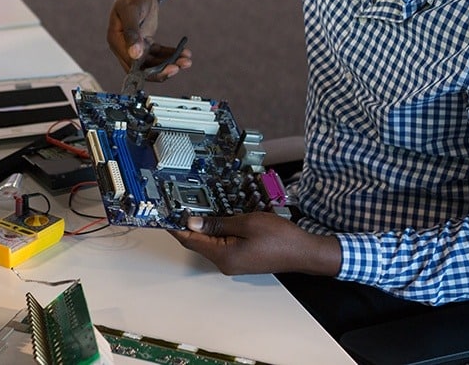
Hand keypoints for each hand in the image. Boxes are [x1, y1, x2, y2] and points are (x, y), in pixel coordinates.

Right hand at [107, 0, 191, 79]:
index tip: (171, 68)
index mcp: (116, 40)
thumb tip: (135, 55)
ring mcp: (135, 46)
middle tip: (180, 66)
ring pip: (152, 63)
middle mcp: (123, 46)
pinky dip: (171, 55)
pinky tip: (185, 53)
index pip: (131, 64)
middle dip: (162, 70)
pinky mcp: (146, 43)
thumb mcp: (131, 11)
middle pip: (142, 68)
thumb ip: (132, 33)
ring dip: (170, 63)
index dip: (150, 70)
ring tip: (187, 61)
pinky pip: (159, 54)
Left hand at [169, 212, 340, 276]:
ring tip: (196, 209)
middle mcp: (225, 263)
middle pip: (198, 243)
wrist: (304, 252)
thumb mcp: (246, 223)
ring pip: (210, 243)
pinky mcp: (241, 258)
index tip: (165, 215)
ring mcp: (234, 262)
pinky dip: (216, 231)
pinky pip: (222, 244)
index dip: (175, 227)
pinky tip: (217, 218)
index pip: (190, 241)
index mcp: (224, 256)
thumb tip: (193, 223)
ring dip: (203, 227)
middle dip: (187, 225)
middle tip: (179, 206)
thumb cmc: (280, 238)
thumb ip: (217, 223)